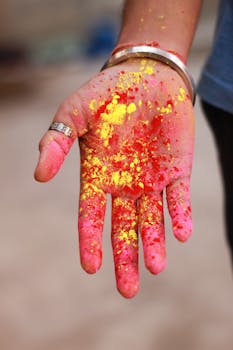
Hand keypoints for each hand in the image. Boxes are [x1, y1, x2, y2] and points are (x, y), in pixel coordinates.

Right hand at [34, 58, 194, 297]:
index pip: (91, 215)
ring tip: (156, 267)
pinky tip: (181, 235)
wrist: (147, 74)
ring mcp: (152, 179)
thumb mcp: (74, 112)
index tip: (92, 268)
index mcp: (98, 175)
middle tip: (128, 290)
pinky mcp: (177, 169)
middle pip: (123, 229)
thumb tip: (39, 176)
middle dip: (126, 259)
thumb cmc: (108, 92)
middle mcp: (124, 184)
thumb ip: (56, 141)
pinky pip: (179, 198)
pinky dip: (180, 216)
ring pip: (152, 220)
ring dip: (154, 244)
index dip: (90, 242)